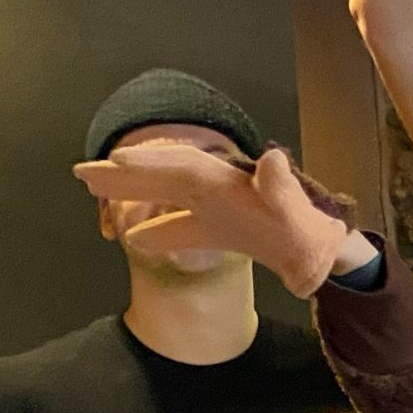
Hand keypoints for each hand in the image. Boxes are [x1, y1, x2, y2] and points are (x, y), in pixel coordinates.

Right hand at [72, 144, 354, 297]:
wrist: (330, 254)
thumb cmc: (314, 232)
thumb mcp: (300, 212)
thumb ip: (282, 188)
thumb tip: (274, 158)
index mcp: (232, 182)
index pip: (184, 167)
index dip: (151, 163)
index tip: (117, 160)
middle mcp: (220, 190)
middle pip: (165, 176)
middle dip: (125, 173)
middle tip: (82, 171)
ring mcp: (220, 210)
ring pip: (168, 198)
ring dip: (133, 194)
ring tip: (92, 191)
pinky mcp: (226, 231)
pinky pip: (185, 229)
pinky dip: (158, 232)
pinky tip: (133, 239)